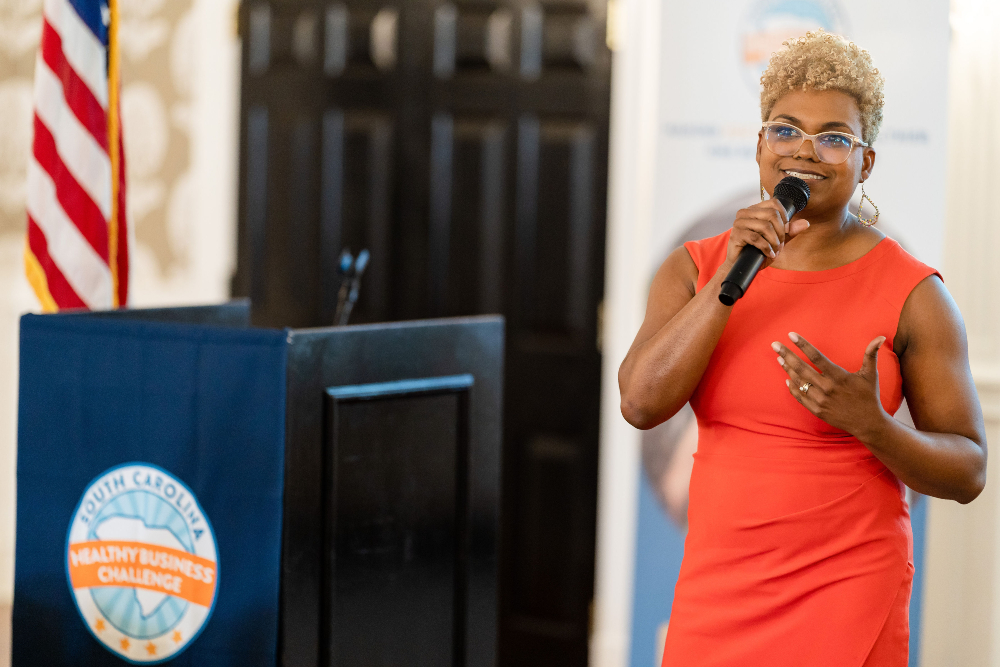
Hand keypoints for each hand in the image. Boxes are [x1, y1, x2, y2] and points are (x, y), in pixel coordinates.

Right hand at [726, 200, 810, 268]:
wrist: (742, 266)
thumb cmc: (757, 252)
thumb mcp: (777, 240)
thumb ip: (789, 231)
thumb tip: (806, 223)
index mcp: (755, 210)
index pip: (774, 203)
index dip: (784, 217)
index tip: (786, 231)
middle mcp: (745, 213)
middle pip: (772, 214)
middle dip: (781, 232)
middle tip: (780, 244)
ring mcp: (739, 223)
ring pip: (765, 226)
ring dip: (774, 241)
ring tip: (774, 250)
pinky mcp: (736, 234)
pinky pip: (756, 238)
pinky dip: (766, 248)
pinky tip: (768, 254)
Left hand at [772, 332, 888, 440]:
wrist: (868, 423)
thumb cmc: (869, 396)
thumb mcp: (870, 375)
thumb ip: (871, 355)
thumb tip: (881, 337)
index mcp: (839, 376)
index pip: (816, 357)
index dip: (803, 345)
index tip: (791, 335)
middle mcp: (827, 388)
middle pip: (802, 368)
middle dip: (787, 355)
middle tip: (775, 345)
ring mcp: (820, 400)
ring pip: (799, 382)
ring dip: (787, 369)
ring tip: (779, 358)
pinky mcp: (817, 410)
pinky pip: (800, 397)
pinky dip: (792, 387)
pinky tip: (787, 378)